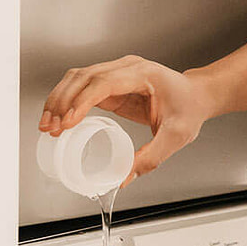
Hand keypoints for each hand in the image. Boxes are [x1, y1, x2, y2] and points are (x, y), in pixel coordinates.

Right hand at [38, 55, 213, 185]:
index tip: (68, 122)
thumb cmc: (191, 108)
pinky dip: (67, 100)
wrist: (198, 96)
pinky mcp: (112, 84)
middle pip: (84, 77)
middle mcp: (127, 68)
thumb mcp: (176, 136)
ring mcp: (117, 73)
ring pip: (77, 78)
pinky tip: (59, 118)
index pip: (104, 83)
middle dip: (63, 102)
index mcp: (143, 74)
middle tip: (51, 128)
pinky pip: (82, 87)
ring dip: (59, 99)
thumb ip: (151, 157)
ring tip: (48, 125)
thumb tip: (124, 178)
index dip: (82, 101)